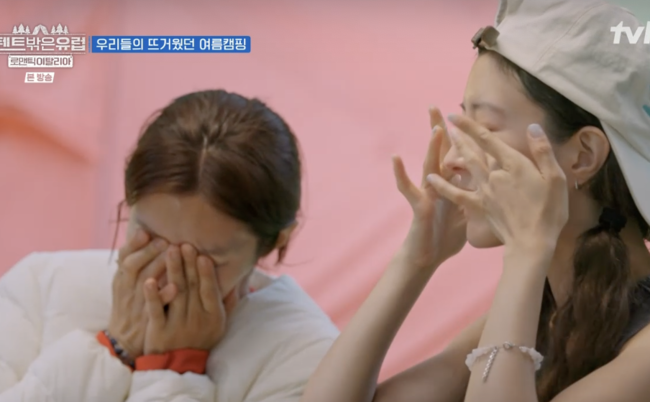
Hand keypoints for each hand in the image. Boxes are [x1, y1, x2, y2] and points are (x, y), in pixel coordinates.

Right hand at [107, 230, 177, 357]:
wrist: (125, 343)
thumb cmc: (131, 308)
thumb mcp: (126, 286)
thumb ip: (135, 265)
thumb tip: (147, 237)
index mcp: (121, 280)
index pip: (123, 258)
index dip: (133, 244)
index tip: (145, 232)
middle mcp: (126, 290)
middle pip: (133, 266)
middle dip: (148, 251)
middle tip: (164, 240)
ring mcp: (135, 305)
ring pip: (143, 283)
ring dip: (158, 267)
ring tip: (171, 254)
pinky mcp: (146, 320)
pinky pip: (154, 307)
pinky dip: (163, 295)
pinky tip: (175, 286)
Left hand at [142, 244, 231, 354]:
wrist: (179, 367)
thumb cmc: (201, 340)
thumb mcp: (219, 324)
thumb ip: (227, 304)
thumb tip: (237, 285)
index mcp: (213, 316)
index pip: (210, 290)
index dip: (206, 273)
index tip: (202, 255)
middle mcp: (197, 319)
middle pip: (192, 287)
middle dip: (188, 264)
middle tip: (183, 244)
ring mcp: (178, 325)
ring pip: (175, 293)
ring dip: (172, 270)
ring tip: (169, 251)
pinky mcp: (159, 331)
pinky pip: (156, 310)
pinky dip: (152, 295)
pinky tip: (149, 280)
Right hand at [392, 107, 466, 269]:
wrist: (428, 257)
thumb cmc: (446, 237)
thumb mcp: (467, 212)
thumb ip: (474, 195)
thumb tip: (491, 183)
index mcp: (450, 184)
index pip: (456, 155)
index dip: (460, 137)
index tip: (464, 116)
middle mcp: (437, 184)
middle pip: (440, 153)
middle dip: (438, 130)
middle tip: (436, 106)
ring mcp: (426, 193)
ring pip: (429, 165)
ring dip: (432, 147)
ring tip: (436, 128)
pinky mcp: (418, 205)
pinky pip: (408, 188)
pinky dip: (401, 173)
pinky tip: (395, 158)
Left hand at [427, 115, 568, 249]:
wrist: (532, 243)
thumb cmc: (549, 211)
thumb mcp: (555, 179)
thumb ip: (542, 151)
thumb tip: (532, 127)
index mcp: (513, 165)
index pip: (488, 140)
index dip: (470, 125)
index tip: (455, 114)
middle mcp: (494, 175)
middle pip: (474, 150)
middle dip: (460, 135)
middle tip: (447, 122)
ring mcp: (484, 191)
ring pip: (466, 166)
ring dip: (455, 151)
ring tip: (446, 139)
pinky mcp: (479, 207)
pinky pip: (457, 194)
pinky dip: (443, 186)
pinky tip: (431, 178)